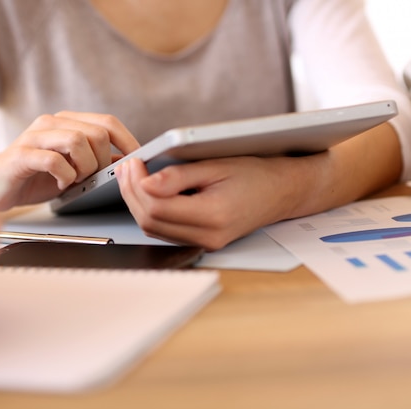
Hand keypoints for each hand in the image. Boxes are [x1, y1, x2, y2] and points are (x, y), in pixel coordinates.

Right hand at [0, 111, 139, 209]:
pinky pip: (55, 160)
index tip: (137, 162)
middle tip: (91, 179)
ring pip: (78, 141)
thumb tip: (128, 163)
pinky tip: (59, 185)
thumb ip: (95, 163)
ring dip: (85, 168)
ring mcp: (36, 136)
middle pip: (98, 132)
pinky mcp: (22, 154)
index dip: (128, 142)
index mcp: (66, 122)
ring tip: (75, 181)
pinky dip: (64, 177)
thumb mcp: (71, 170)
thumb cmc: (32, 179)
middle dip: (103, 161)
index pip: (108, 122)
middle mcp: (52, 122)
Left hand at [115, 156, 299, 249]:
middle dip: (132, 193)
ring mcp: (204, 242)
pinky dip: (151, 211)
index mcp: (213, 216)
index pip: (158, 207)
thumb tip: (146, 182)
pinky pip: (165, 231)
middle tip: (127, 167)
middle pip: (150, 221)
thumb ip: (179, 176)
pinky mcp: (201, 241)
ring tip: (133, 176)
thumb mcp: (216, 166)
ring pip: (154, 229)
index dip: (138, 185)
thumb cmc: (255, 175)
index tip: (134, 163)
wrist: (282, 192)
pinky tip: (147, 191)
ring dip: (137, 203)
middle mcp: (207, 236)